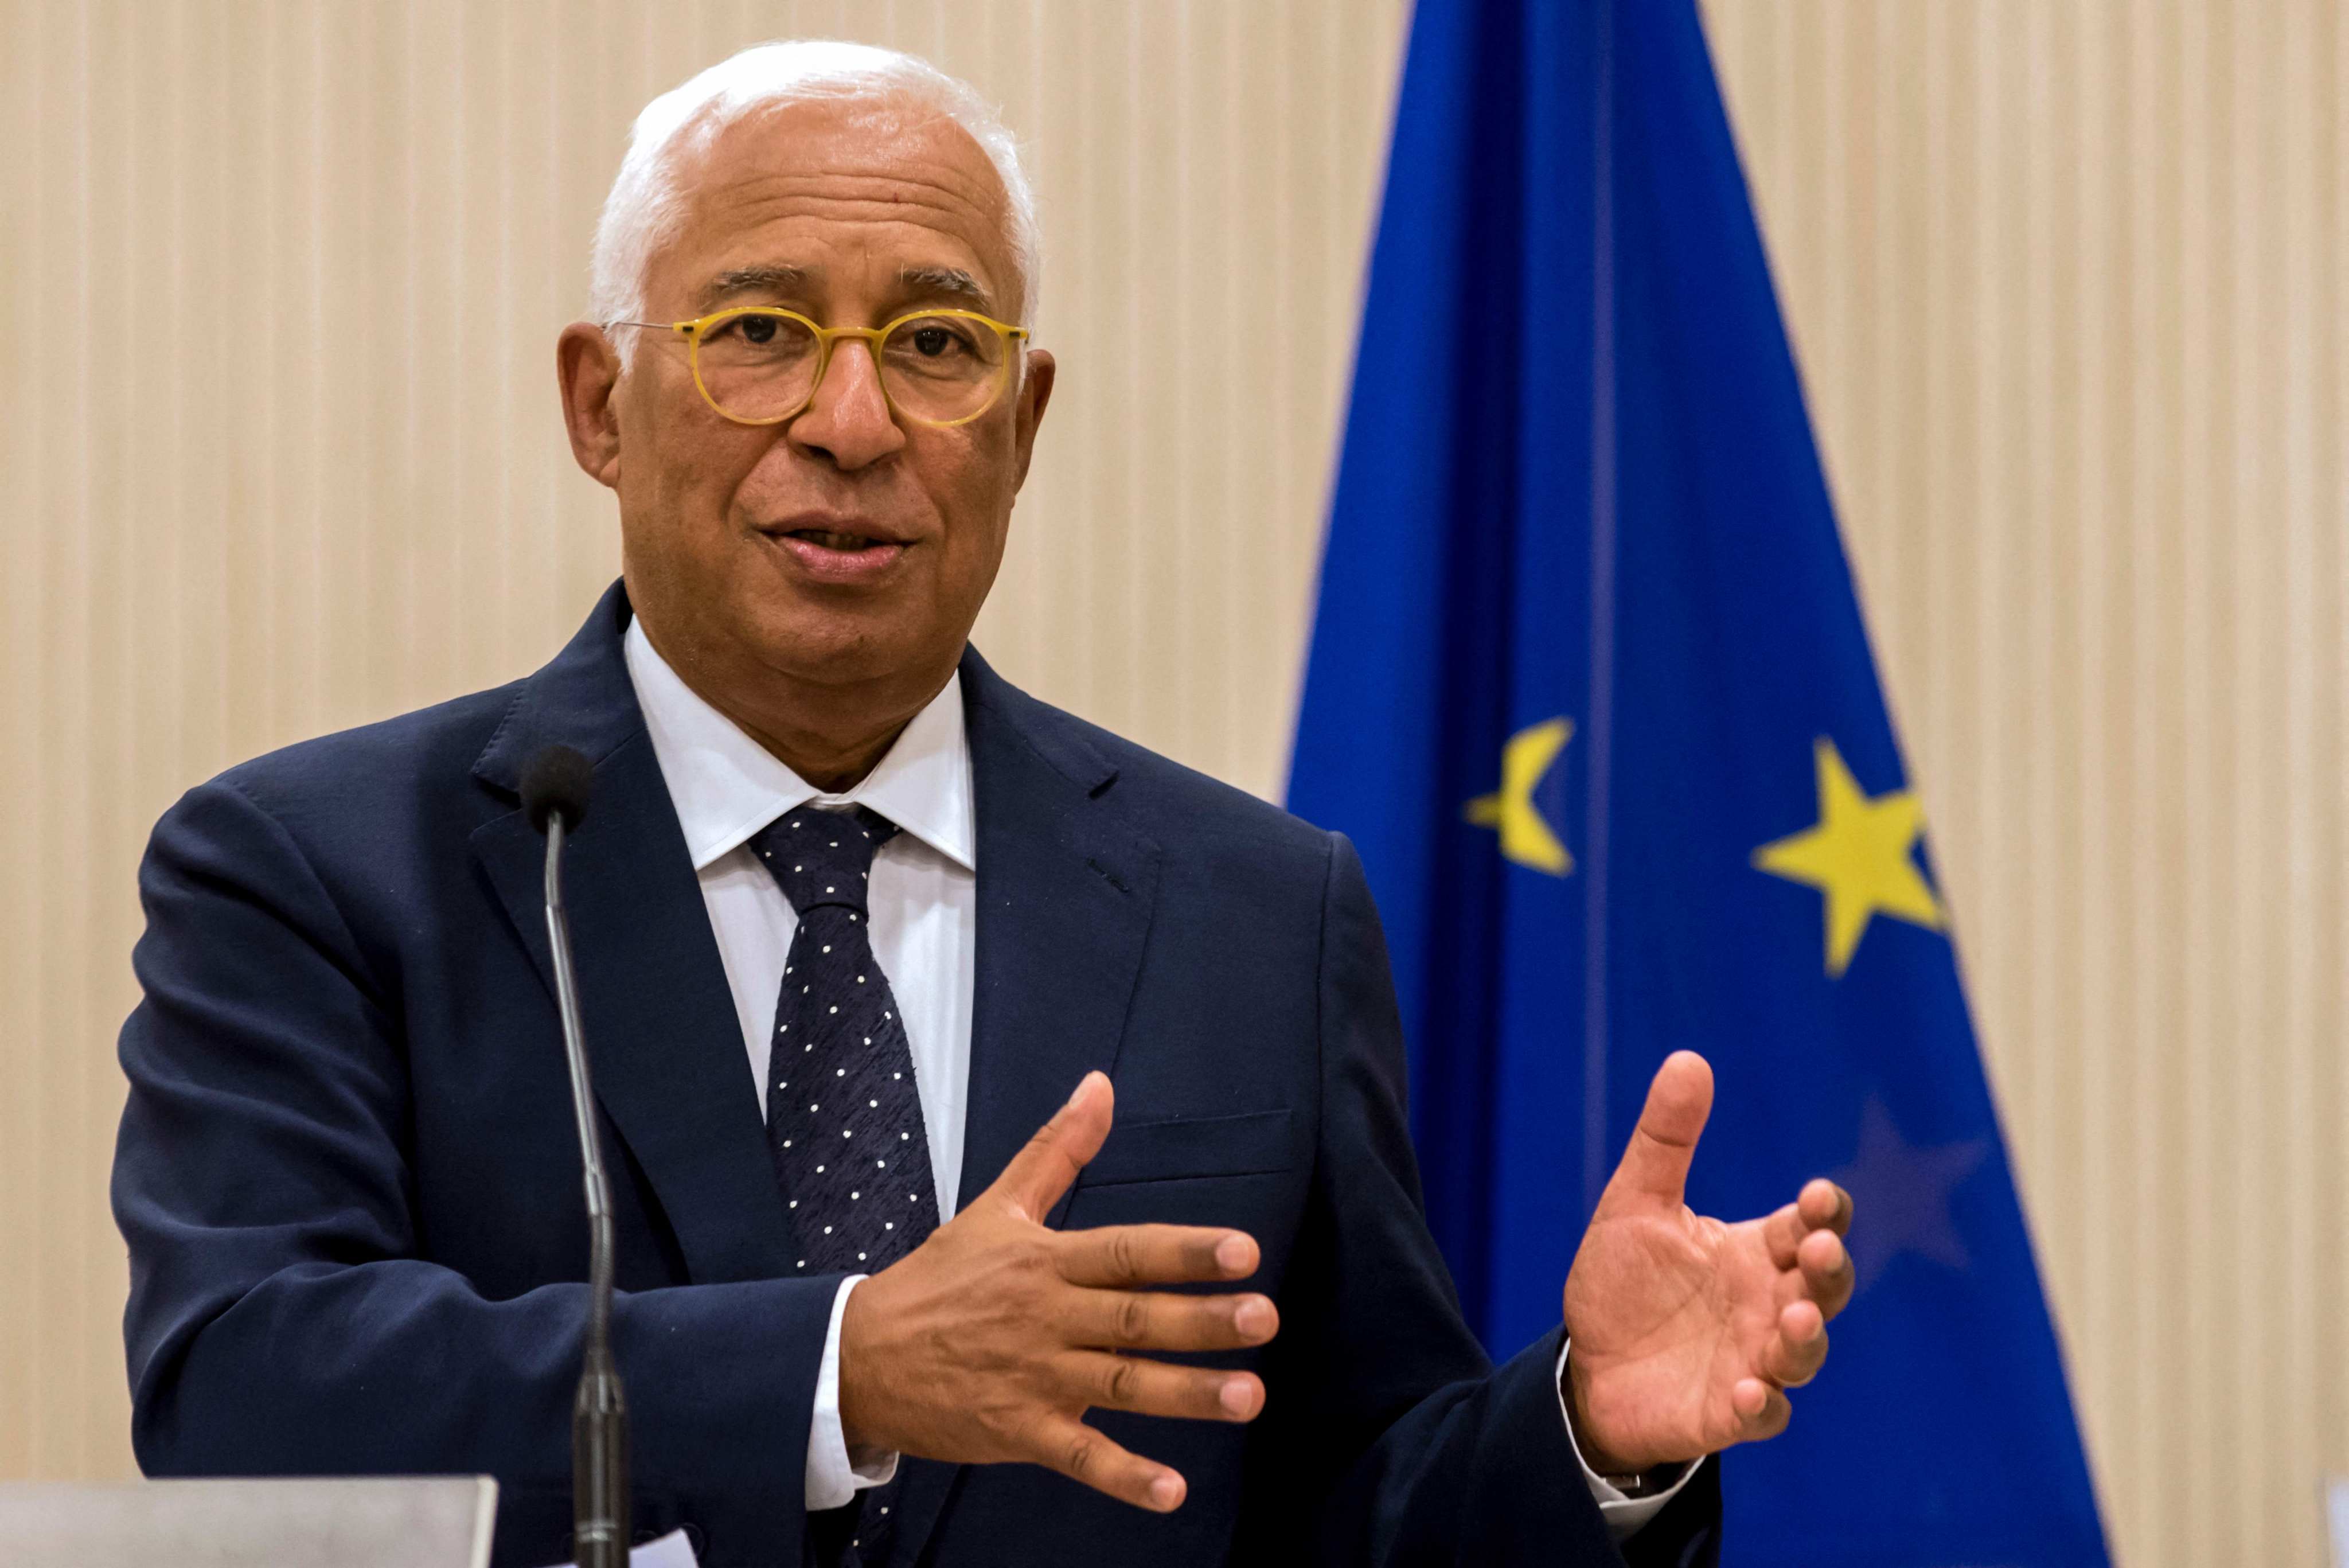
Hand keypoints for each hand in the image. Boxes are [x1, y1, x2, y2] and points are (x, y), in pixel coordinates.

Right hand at [837, 1071, 1279, 1512]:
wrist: (859, 1356)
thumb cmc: (938, 1280)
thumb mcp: (997, 1204)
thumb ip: (1058, 1148)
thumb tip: (1099, 1085)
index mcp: (1048, 1261)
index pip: (1129, 1250)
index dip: (1186, 1251)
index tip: (1244, 1252)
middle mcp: (1048, 1317)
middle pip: (1135, 1316)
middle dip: (1202, 1320)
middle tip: (1265, 1319)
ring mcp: (1035, 1377)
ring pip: (1121, 1385)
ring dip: (1186, 1394)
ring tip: (1247, 1397)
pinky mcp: (1019, 1431)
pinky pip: (1079, 1456)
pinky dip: (1123, 1475)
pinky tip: (1171, 1490)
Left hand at [1560, 1051, 1854, 1473]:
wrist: (1588, 1362)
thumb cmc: (1624, 1281)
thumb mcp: (1637, 1202)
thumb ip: (1666, 1139)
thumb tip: (1689, 1058)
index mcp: (1756, 1252)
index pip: (1809, 1226)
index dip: (1824, 1212)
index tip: (1816, 1196)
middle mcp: (1768, 1305)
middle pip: (1825, 1288)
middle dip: (1831, 1269)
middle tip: (1817, 1250)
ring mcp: (1754, 1361)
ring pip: (1804, 1353)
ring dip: (1807, 1339)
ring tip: (1795, 1322)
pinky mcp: (1728, 1411)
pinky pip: (1763, 1415)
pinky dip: (1761, 1406)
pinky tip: (1745, 1393)